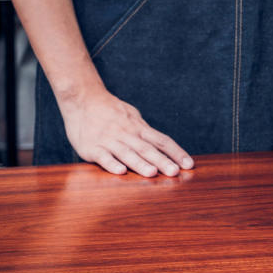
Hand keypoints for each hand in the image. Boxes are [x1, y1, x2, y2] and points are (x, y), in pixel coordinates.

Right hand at [57, 85, 193, 176]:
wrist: (83, 98)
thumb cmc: (110, 111)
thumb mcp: (132, 116)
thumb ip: (145, 132)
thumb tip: (164, 145)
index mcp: (138, 128)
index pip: (162, 140)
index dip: (176, 152)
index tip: (189, 165)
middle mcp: (127, 134)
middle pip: (147, 148)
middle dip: (162, 161)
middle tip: (175, 172)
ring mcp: (109, 140)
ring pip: (127, 153)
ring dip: (140, 164)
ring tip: (152, 173)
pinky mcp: (92, 147)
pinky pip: (103, 156)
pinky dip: (112, 164)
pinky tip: (120, 172)